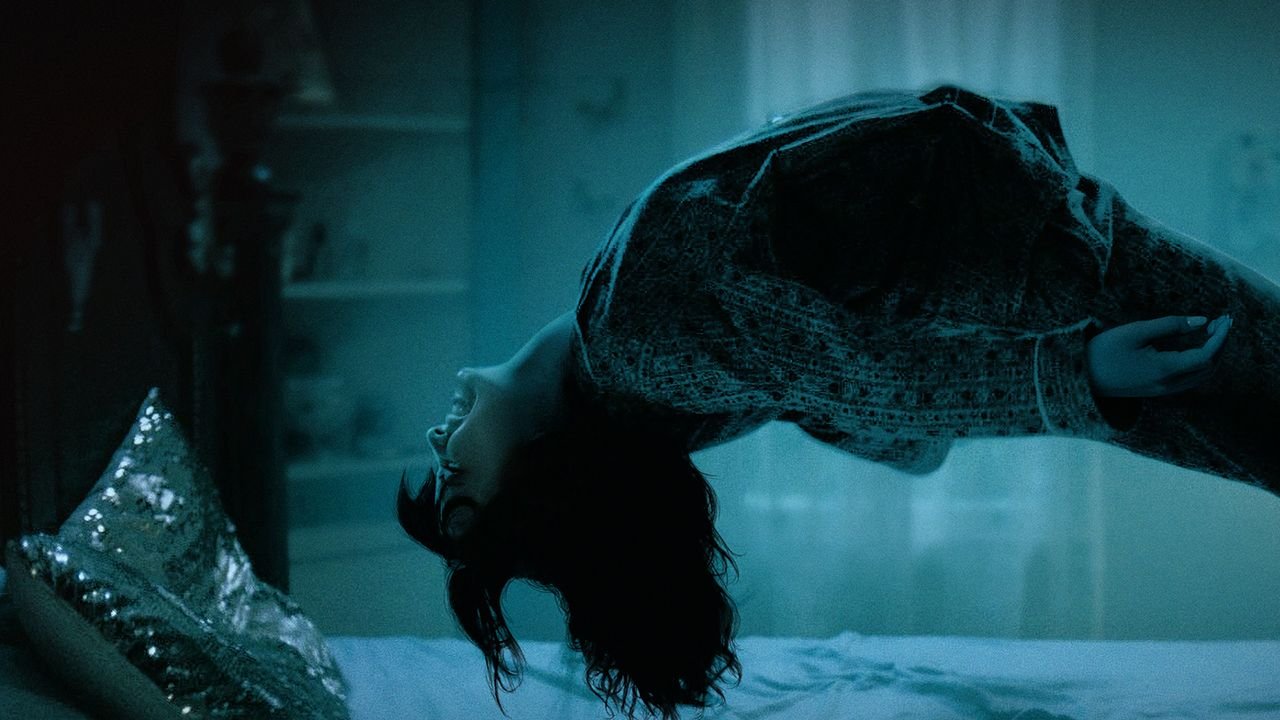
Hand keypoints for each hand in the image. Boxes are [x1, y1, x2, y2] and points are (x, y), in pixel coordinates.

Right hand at [1086, 315, 1231, 397]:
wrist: (1081, 378)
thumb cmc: (1104, 352)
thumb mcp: (1135, 331)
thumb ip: (1170, 325)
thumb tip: (1201, 321)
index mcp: (1165, 369)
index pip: (1206, 355)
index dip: (1219, 337)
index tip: (1223, 319)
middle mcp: (1169, 384)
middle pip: (1209, 367)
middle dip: (1219, 344)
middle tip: (1221, 321)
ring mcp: (1164, 390)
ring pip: (1202, 375)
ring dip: (1212, 354)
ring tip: (1211, 331)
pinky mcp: (1158, 389)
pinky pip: (1190, 378)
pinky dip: (1201, 362)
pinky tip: (1195, 346)